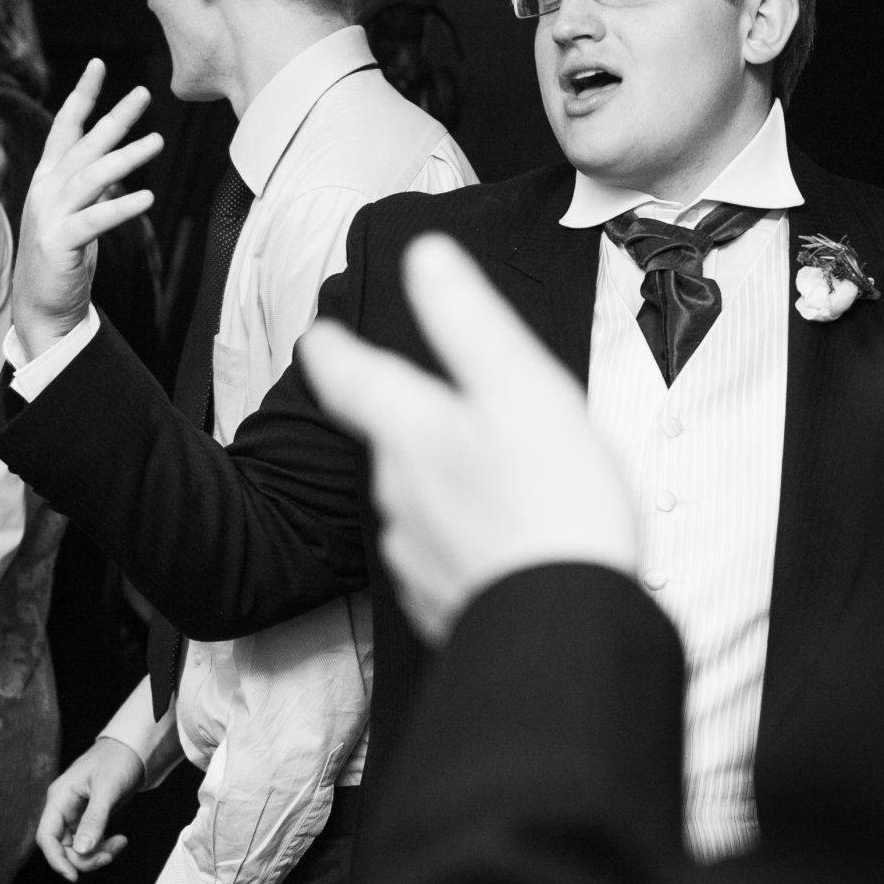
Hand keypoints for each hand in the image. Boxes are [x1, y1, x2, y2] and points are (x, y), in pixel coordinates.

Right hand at [12, 59, 163, 357]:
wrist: (40, 306)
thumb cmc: (63, 257)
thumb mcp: (77, 213)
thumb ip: (91, 186)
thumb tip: (116, 164)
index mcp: (48, 178)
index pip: (66, 127)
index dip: (83, 95)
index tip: (99, 65)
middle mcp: (46, 190)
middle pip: (84, 144)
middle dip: (114, 117)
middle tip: (144, 93)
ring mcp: (50, 215)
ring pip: (92, 177)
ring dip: (126, 157)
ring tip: (157, 141)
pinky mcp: (59, 242)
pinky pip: (94, 220)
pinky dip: (120, 208)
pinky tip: (146, 198)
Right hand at [35, 737, 139, 881]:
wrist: (133, 748)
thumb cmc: (117, 760)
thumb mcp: (107, 788)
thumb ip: (94, 819)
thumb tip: (81, 850)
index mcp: (59, 798)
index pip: (46, 836)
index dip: (56, 859)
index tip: (73, 876)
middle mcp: (64, 809)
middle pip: (62, 848)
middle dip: (84, 858)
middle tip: (110, 856)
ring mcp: (76, 815)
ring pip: (77, 848)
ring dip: (97, 854)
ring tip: (120, 844)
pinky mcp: (90, 819)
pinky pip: (90, 843)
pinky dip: (103, 847)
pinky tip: (120, 841)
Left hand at [297, 234, 637, 644]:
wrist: (564, 626)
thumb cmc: (554, 504)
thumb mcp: (521, 388)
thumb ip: (467, 322)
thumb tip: (425, 257)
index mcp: (413, 431)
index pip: (352, 378)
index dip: (335, 350)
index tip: (320, 337)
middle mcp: (399, 493)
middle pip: (388, 441)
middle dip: (406, 419)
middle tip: (440, 404)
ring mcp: (417, 553)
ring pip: (413, 501)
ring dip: (437, 483)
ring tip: (479, 472)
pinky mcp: (443, 602)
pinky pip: (440, 556)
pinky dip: (461, 539)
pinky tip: (495, 540)